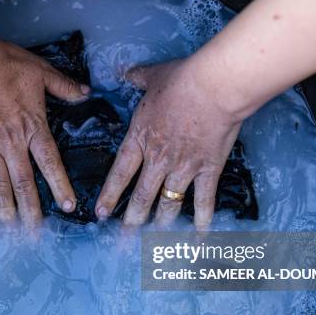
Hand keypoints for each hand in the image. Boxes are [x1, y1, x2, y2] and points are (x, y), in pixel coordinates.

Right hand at [0, 39, 89, 225]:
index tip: (68, 207)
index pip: (51, 163)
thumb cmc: (4, 64)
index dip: (61, 186)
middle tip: (37, 233)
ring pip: (0, 185)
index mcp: (33, 128)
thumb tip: (86, 93)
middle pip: (25, 183)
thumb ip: (64, 86)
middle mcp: (12, 144)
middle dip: (33, 210)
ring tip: (12, 229)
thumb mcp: (41, 71)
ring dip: (7, 209)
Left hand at [95, 60, 241, 229]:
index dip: (109, 196)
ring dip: (159, 225)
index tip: (100, 214)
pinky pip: (203, 201)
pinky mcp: (207, 170)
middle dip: (130, 222)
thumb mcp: (152, 76)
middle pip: (141, 197)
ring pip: (167, 204)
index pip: (119, 174)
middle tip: (122, 241)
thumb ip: (136, 78)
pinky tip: (198, 238)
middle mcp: (158, 159)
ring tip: (152, 242)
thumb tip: (125, 72)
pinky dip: (201, 221)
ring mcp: (183, 168)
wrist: (214, 86)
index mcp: (140, 139)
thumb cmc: (182, 80)